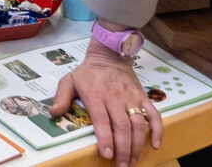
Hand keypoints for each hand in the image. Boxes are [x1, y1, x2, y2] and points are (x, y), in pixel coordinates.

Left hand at [51, 39, 161, 165]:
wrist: (109, 55)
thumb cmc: (88, 72)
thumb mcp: (69, 80)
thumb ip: (61, 97)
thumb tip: (54, 113)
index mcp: (96, 96)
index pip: (102, 121)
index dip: (105, 139)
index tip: (107, 155)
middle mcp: (115, 98)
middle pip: (122, 127)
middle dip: (123, 149)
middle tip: (122, 166)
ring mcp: (131, 98)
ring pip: (139, 124)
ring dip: (138, 145)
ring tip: (133, 161)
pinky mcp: (143, 97)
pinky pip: (154, 114)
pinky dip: (157, 130)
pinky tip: (156, 144)